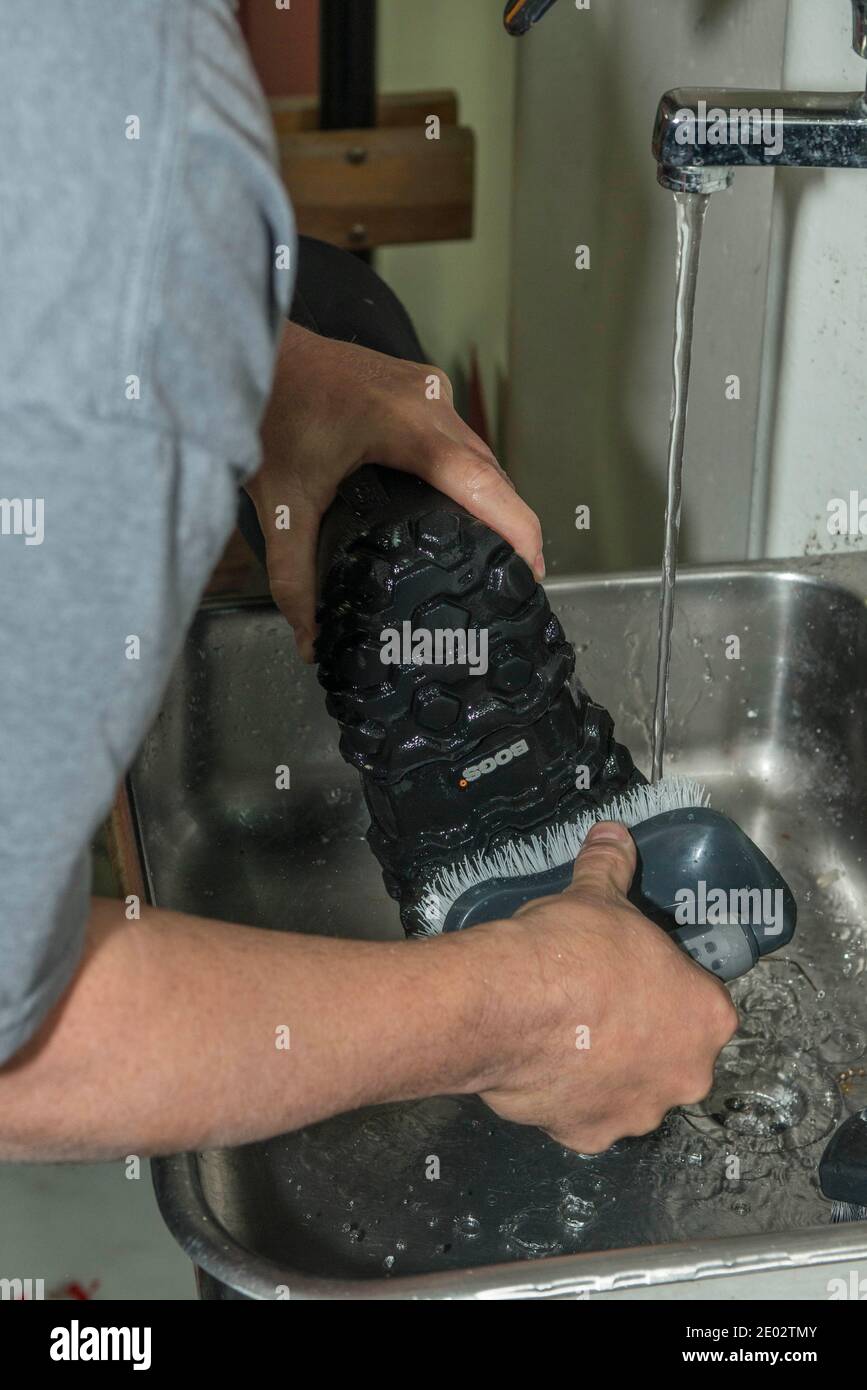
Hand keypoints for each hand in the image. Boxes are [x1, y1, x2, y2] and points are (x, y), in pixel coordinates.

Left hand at [246, 322, 544, 660]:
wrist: (251, 346)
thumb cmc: (266, 405)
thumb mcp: (281, 504)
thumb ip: (295, 577)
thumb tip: (311, 638)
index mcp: (403, 424)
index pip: (480, 481)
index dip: (516, 528)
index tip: (531, 568)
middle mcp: (427, 401)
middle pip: (491, 470)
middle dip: (514, 522)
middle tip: (519, 576)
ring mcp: (427, 388)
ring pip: (479, 452)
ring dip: (492, 497)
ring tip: (500, 549)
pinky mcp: (419, 386)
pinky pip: (460, 436)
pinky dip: (469, 473)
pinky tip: (463, 506)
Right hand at [469, 822, 737, 1151]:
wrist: (510, 1004)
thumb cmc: (571, 949)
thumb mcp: (596, 895)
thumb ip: (612, 866)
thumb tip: (612, 833)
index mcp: (707, 1015)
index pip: (699, 1000)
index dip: (665, 985)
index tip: (632, 974)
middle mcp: (687, 1073)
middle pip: (673, 1053)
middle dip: (643, 1035)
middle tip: (598, 1006)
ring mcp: (640, 1112)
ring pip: (633, 1089)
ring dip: (610, 1071)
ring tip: (564, 1037)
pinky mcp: (590, 1137)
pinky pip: (587, 1115)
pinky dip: (570, 1098)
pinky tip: (543, 1067)